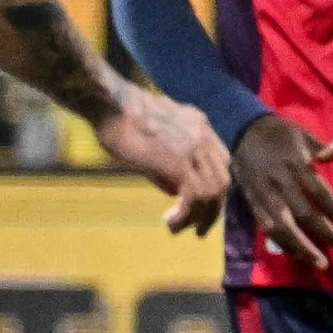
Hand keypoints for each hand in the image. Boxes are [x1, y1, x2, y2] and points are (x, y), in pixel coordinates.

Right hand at [97, 83, 230, 233]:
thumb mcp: (154, 134)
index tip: (200, 204)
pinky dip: (185, 215)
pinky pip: (194, 197)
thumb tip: (174, 188)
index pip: (222, 163)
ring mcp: (195, 149)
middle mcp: (203, 136)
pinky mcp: (179, 163)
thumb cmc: (119, 116)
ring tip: (176, 228)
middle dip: (212, 209)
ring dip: (198, 217)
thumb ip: (169, 156)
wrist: (110, 103)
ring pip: (212, 193)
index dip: (214, 187)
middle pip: (223, 180)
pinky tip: (169, 222)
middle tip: (197, 229)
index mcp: (200, 125)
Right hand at [235, 111, 332, 268]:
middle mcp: (279, 182)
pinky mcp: (251, 201)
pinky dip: (280, 242)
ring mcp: (263, 194)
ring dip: (302, 246)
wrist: (240, 129)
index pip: (319, 192)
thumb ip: (321, 147)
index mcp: (295, 165)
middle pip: (304, 214)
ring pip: (282, 226)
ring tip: (321, 261)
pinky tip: (295, 253)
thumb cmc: (277, 133)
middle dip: (325, 233)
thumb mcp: (301, 134)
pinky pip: (265, 226)